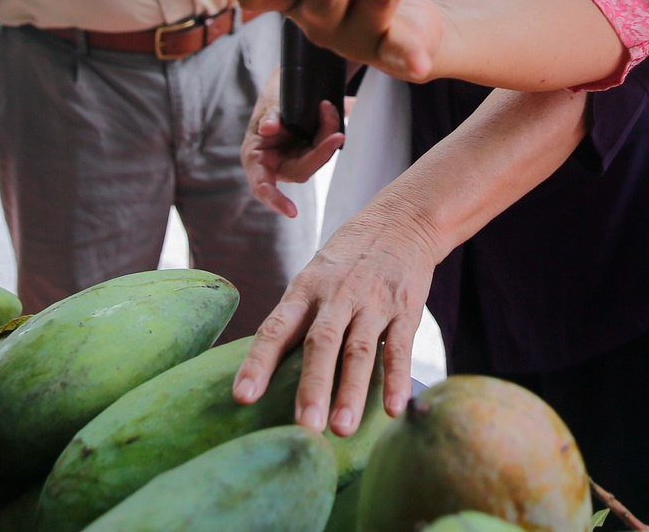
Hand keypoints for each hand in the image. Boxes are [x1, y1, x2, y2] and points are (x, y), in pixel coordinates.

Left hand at [231, 200, 437, 435]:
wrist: (401, 220)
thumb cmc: (347, 259)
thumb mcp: (314, 278)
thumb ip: (297, 319)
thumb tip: (266, 372)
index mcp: (305, 290)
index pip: (276, 328)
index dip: (258, 363)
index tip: (243, 396)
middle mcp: (337, 296)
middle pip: (321, 343)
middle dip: (312, 387)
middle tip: (304, 428)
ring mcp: (372, 302)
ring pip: (359, 350)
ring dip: (351, 391)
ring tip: (342, 429)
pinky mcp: (405, 309)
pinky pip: (399, 347)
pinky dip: (397, 379)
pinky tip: (393, 408)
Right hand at [243, 70, 344, 218]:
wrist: (287, 88)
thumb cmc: (272, 101)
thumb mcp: (268, 105)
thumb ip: (269, 117)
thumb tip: (268, 129)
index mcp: (256, 158)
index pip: (263, 187)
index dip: (275, 200)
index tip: (292, 212)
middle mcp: (276, 164)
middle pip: (302, 170)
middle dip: (321, 152)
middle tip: (337, 133)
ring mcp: (295, 159)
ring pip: (317, 157)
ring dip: (328, 133)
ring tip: (330, 107)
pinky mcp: (312, 152)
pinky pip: (324, 146)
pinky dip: (331, 129)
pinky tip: (342, 108)